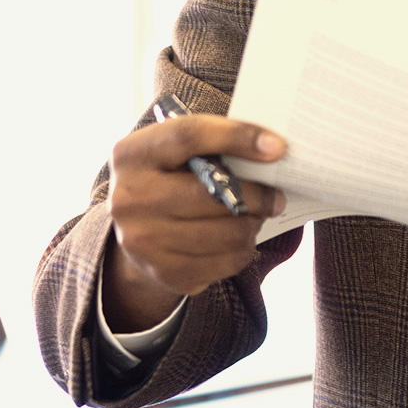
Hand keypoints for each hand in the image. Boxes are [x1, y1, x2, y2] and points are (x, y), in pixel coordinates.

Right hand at [103, 114, 285, 332]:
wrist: (138, 234)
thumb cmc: (171, 181)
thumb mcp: (178, 154)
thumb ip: (214, 145)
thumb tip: (273, 148)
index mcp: (133, 154)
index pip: (189, 135)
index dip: (238, 136)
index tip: (278, 147)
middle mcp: (129, 197)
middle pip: (213, 193)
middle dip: (258, 195)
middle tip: (277, 197)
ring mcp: (142, 239)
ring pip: (227, 232)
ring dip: (253, 224)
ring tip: (256, 217)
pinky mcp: (162, 271)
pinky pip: (226, 261)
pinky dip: (243, 250)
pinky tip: (239, 240)